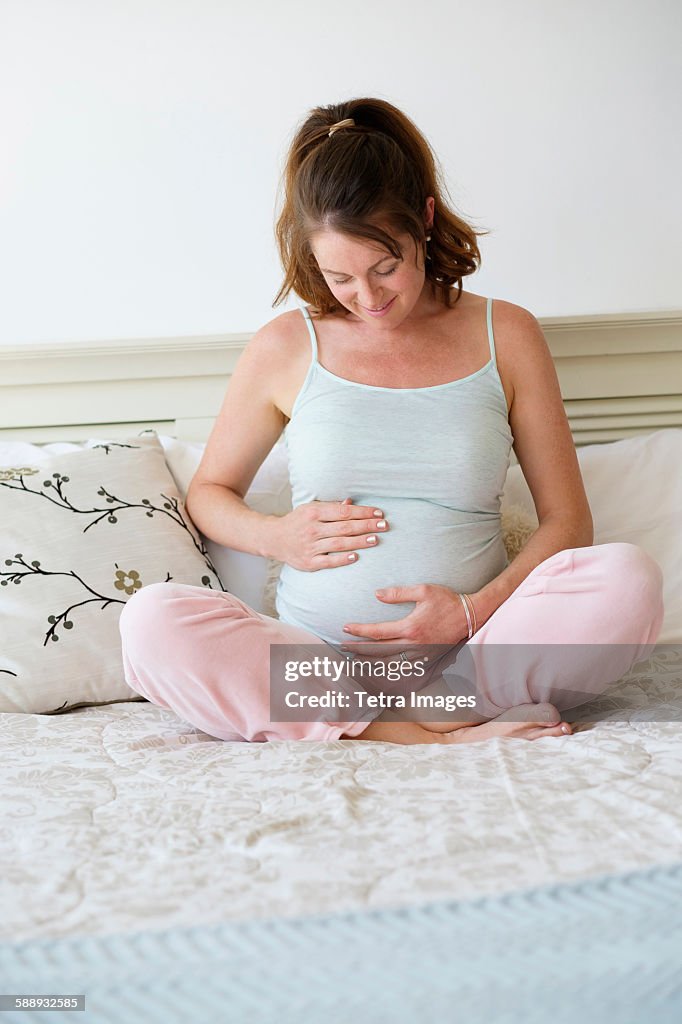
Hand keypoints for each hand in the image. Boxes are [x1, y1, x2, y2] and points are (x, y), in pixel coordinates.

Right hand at [273, 498, 388, 571]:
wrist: (273, 538)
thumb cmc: (298, 521)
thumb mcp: (311, 509)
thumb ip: (332, 507)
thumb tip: (351, 503)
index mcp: (313, 512)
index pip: (343, 512)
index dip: (363, 512)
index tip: (379, 513)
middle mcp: (311, 529)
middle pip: (344, 527)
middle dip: (366, 526)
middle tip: (384, 525)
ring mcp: (310, 546)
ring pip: (339, 544)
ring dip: (359, 542)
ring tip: (375, 539)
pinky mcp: (308, 562)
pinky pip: (328, 561)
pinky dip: (342, 559)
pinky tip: (356, 556)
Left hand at [341, 583, 471, 659]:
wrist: (471, 616)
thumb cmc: (447, 600)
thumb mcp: (423, 591)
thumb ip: (399, 593)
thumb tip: (377, 594)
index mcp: (410, 628)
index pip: (378, 632)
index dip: (359, 631)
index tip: (345, 628)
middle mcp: (413, 644)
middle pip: (379, 651)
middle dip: (359, 650)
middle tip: (343, 648)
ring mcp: (420, 653)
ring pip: (390, 662)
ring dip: (371, 662)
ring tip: (356, 660)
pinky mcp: (427, 657)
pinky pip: (404, 666)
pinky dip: (390, 668)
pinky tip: (380, 667)